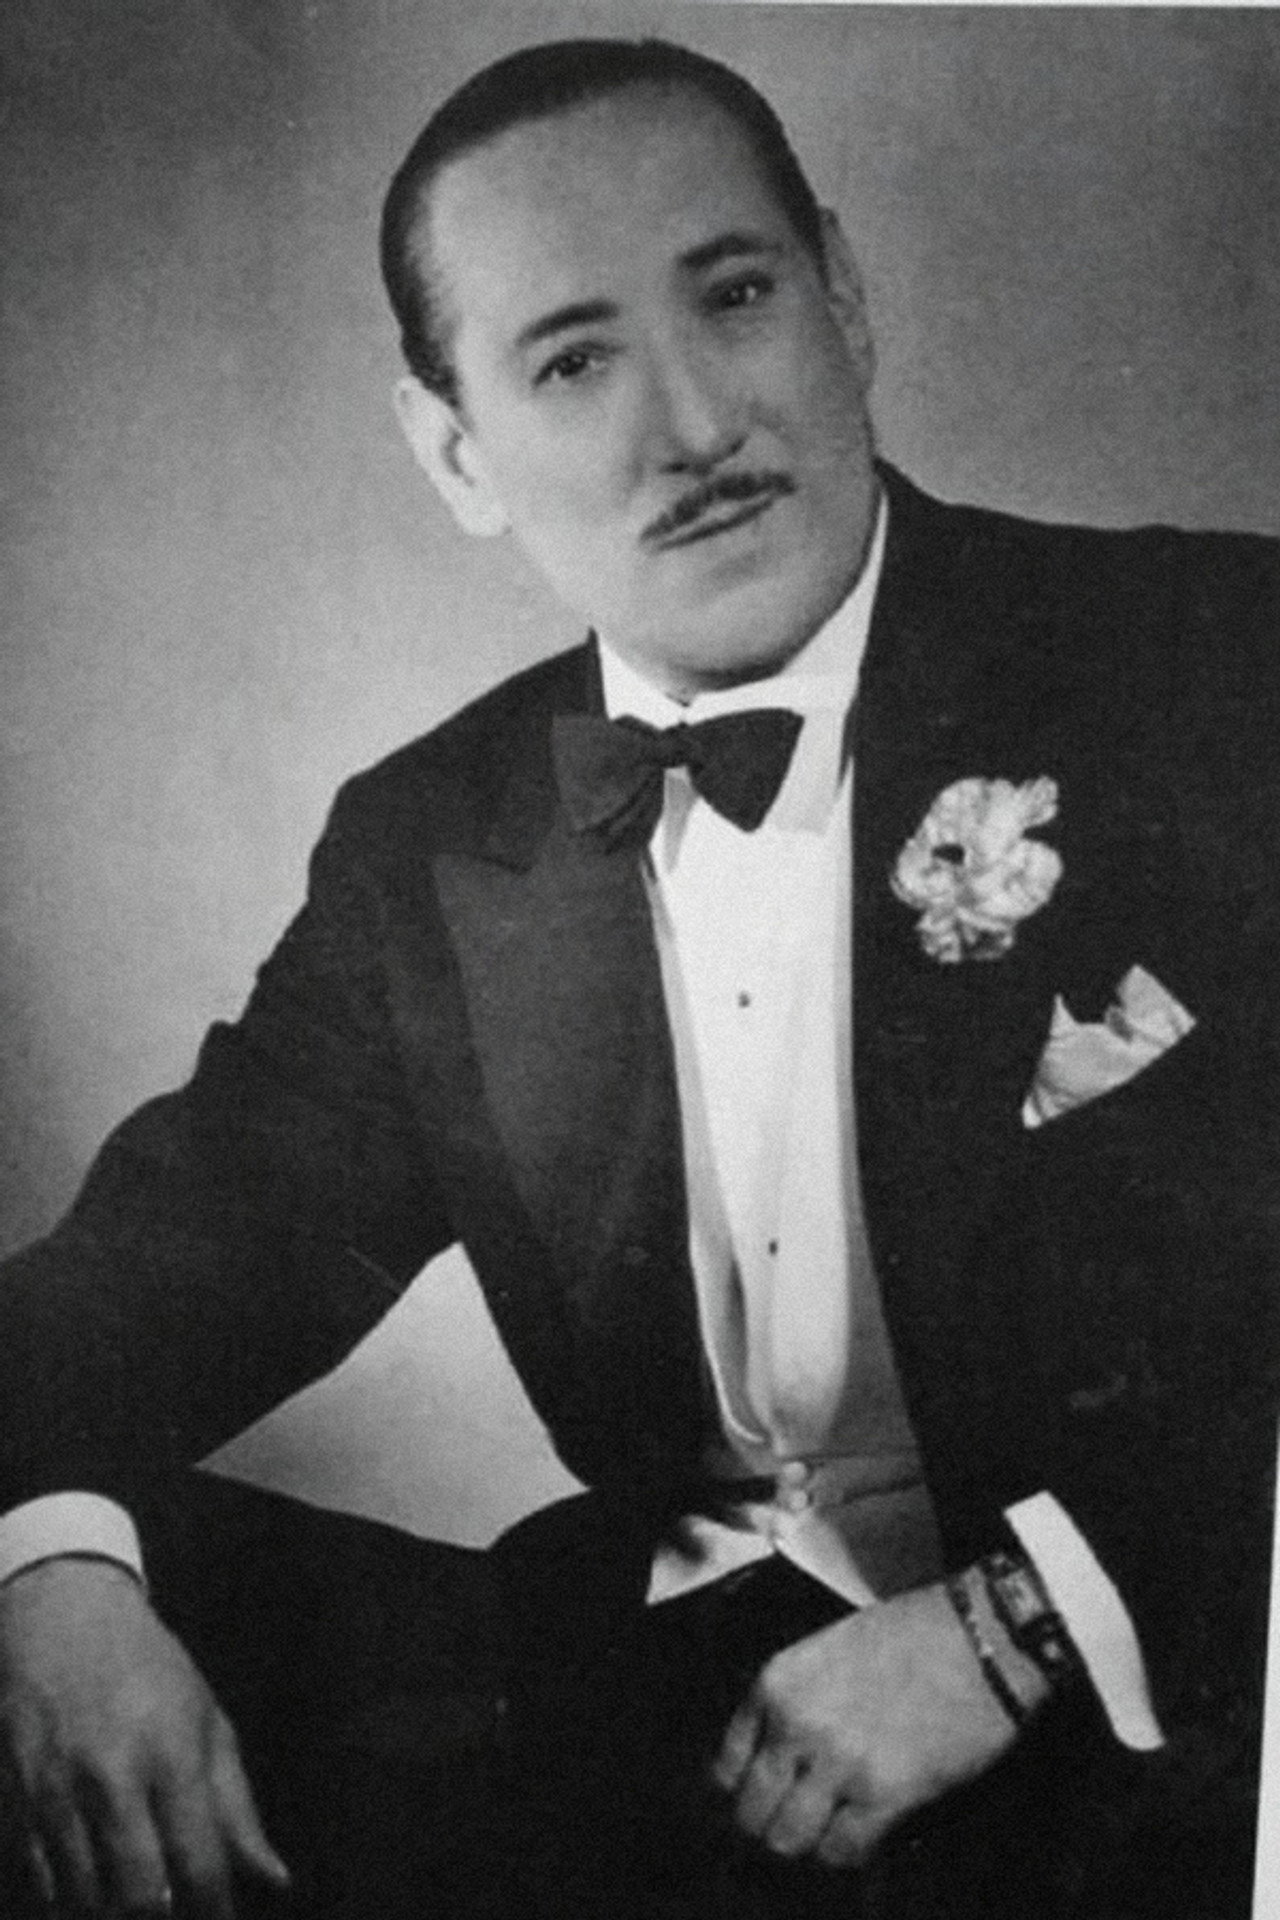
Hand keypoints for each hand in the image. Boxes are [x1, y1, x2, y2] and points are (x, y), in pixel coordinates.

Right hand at [0, 1557, 289, 1915]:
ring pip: (84, 1901)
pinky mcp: (17, 1806)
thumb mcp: (207, 1720)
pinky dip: (71, 1901)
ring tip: (139, 1901)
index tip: (221, 1914)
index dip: (215, 1908)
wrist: (61, 1620)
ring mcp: (57, 1797)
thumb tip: (274, 1880)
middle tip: (178, 1912)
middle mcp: (111, 1781)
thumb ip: (236, 1807)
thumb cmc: (148, 1669)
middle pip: (138, 1898)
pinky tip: (95, 1890)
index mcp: (170, 1755)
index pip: (198, 1863)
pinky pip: (44, 1885)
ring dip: (115, 1913)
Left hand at [711, 1578, 1040, 1868]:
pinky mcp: (883, 1793)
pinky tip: (863, 1835)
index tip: (763, 1800)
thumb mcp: (829, 1651)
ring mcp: (836, 1762)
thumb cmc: (914, 1634)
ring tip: (828, 1831)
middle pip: (751, 1812)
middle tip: (796, 1824)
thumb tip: (782, 1756)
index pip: (727, 1765)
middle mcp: (795, 1724)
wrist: (980, 1638)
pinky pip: (842, 1850)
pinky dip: (848, 1853)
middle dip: (771, 1825)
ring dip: (807, 1843)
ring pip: (787, 1839)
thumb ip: (797, 1701)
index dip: (744, 1792)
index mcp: (777, 1683)